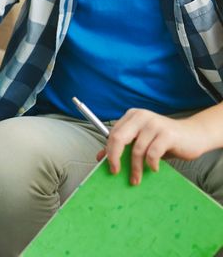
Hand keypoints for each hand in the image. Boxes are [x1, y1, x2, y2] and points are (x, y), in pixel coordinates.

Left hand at [96, 108, 211, 185]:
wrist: (194, 135)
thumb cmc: (165, 139)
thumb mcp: (142, 141)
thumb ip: (123, 146)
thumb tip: (100, 157)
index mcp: (132, 116)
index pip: (113, 134)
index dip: (109, 151)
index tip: (108, 166)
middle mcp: (141, 117)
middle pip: (118, 138)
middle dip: (114, 157)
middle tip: (115, 172)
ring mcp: (154, 124)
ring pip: (137, 149)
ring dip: (135, 168)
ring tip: (136, 178)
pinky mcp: (167, 134)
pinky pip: (152, 153)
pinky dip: (151, 164)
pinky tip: (154, 169)